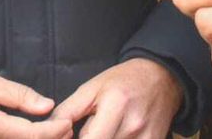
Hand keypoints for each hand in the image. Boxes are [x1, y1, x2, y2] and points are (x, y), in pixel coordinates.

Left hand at [50, 58, 181, 137]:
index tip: (69, 136)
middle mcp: (133, 125)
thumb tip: (50, 131)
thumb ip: (68, 111)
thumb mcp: (91, 88)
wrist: (161, 78)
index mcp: (115, 105)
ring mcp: (147, 138)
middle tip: (89, 130)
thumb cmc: (122, 81)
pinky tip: (116, 135)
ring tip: (104, 130)